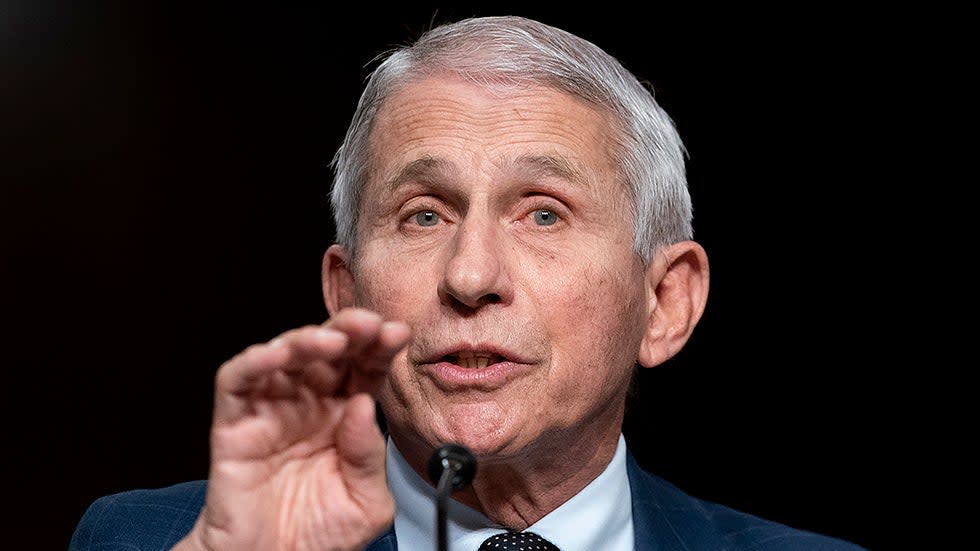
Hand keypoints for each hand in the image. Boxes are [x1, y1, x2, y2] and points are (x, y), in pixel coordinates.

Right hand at [175, 308, 410, 550]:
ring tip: (334, 339)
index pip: (364, 370)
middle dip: (350, 330)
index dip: (379, 349)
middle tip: (369, 323)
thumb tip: (363, 406)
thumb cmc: (317, 538)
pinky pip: (237, 382)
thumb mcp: (366, 503)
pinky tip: (278, 353)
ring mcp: (271, 411)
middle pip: (328, 352)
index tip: (397, 334)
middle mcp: (308, 407)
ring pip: (284, 356)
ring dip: (307, 339)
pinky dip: (254, 361)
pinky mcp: (234, 425)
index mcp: (344, 418)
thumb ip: (370, 457)